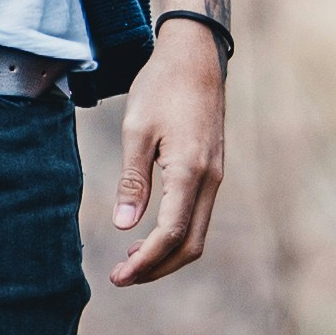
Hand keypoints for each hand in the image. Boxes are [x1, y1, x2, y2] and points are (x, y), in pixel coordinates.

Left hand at [104, 23, 227, 284]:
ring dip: (166, 254)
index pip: (172, 233)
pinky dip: (175, 235)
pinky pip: (198, 215)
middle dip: (157, 268)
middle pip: (191, 244)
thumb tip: (124, 226)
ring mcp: (216, 176)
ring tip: (130, 262)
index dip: (146, 261)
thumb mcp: (136, 129)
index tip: (119, 276)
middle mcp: (210, 179)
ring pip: (197, 233)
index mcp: (190, 171)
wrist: (196, 56)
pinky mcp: (213, 171)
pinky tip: (148, 233)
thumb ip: (132, 180)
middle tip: (121, 278)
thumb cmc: (161, 86)